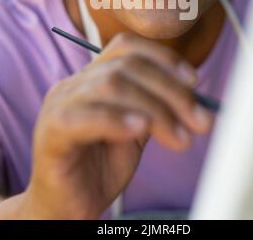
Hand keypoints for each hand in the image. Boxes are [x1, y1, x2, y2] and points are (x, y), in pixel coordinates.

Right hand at [24, 32, 213, 218]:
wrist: (68, 205)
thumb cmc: (101, 166)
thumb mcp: (137, 131)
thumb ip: (159, 110)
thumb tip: (200, 105)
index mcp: (93, 77)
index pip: (127, 46)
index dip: (163, 58)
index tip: (194, 82)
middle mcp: (75, 83)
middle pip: (126, 66)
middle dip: (170, 90)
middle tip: (199, 120)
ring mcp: (59, 103)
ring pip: (111, 85)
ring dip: (154, 109)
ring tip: (179, 137)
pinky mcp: (51, 130)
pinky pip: (84, 116)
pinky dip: (117, 119)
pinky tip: (140, 130)